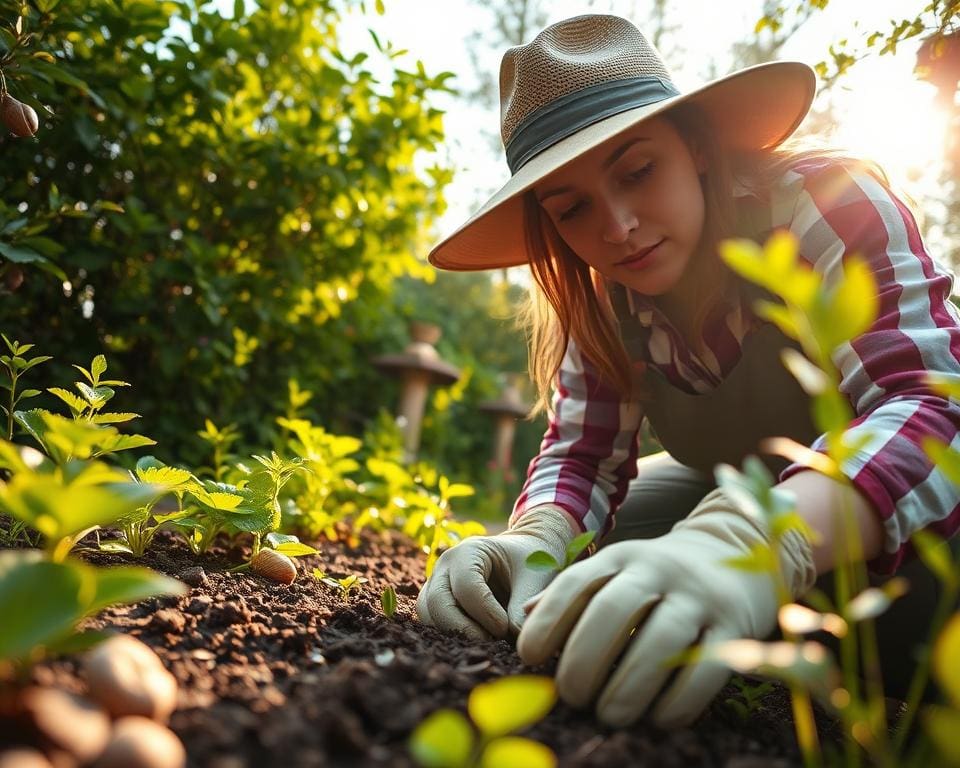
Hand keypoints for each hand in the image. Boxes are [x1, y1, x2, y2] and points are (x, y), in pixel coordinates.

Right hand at [416, 505, 576, 640]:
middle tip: (492, 644)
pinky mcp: (435, 602)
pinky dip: (451, 635)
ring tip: (486, 642)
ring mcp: (436, 583)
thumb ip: (523, 606)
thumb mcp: (533, 577)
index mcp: (468, 551)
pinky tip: (478, 640)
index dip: (485, 613)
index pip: (466, 587)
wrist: (522, 556)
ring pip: (428, 615)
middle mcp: (445, 566)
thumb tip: (517, 640)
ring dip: (454, 634)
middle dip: (463, 629)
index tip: (506, 628)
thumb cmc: (529, 561)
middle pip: (437, 602)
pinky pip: (432, 622)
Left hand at [516, 488, 815, 727]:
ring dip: (630, 683)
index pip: (577, 583)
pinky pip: (708, 665)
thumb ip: (574, 593)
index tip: (530, 657)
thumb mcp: (615, 571)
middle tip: (570, 695)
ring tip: (608, 714)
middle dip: (585, 656)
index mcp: (621, 557)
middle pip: (615, 610)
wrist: (734, 553)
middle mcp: (657, 569)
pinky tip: (659, 719)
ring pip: (662, 639)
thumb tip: (522, 618)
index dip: (548, 620)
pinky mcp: (735, 624)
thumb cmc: (657, 576)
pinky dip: (681, 698)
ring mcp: (699, 595)